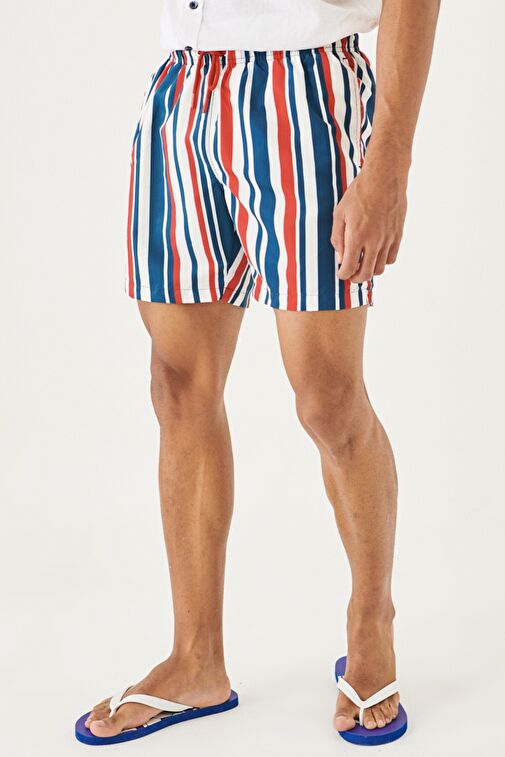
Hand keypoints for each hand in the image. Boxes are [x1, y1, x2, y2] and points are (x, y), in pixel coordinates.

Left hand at [331, 165, 407, 282]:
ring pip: (380, 269)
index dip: (343, 275)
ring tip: (364, 263)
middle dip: (356, 278)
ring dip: (370, 270)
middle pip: (366, 274)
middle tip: (351, 273)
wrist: (384, 177)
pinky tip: (376, 253)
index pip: (349, 268)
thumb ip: (337, 238)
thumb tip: (340, 257)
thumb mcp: (340, 213)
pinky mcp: (398, 234)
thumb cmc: (360, 192)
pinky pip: (391, 258)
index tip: (341, 272)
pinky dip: (383, 261)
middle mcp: (374, 241)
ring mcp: (388, 239)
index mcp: (356, 236)